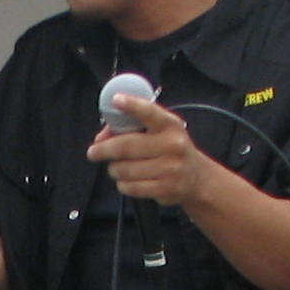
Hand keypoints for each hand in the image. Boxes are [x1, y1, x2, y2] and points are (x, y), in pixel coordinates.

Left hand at [88, 93, 206, 208]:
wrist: (196, 177)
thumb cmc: (168, 150)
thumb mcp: (157, 132)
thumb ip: (129, 129)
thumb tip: (100, 139)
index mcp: (170, 125)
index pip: (149, 112)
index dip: (131, 105)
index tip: (116, 100)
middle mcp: (172, 145)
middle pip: (126, 146)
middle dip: (104, 149)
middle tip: (93, 152)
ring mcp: (170, 168)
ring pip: (124, 169)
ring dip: (114, 169)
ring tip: (118, 167)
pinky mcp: (165, 188)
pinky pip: (130, 187)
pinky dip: (123, 184)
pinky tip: (128, 180)